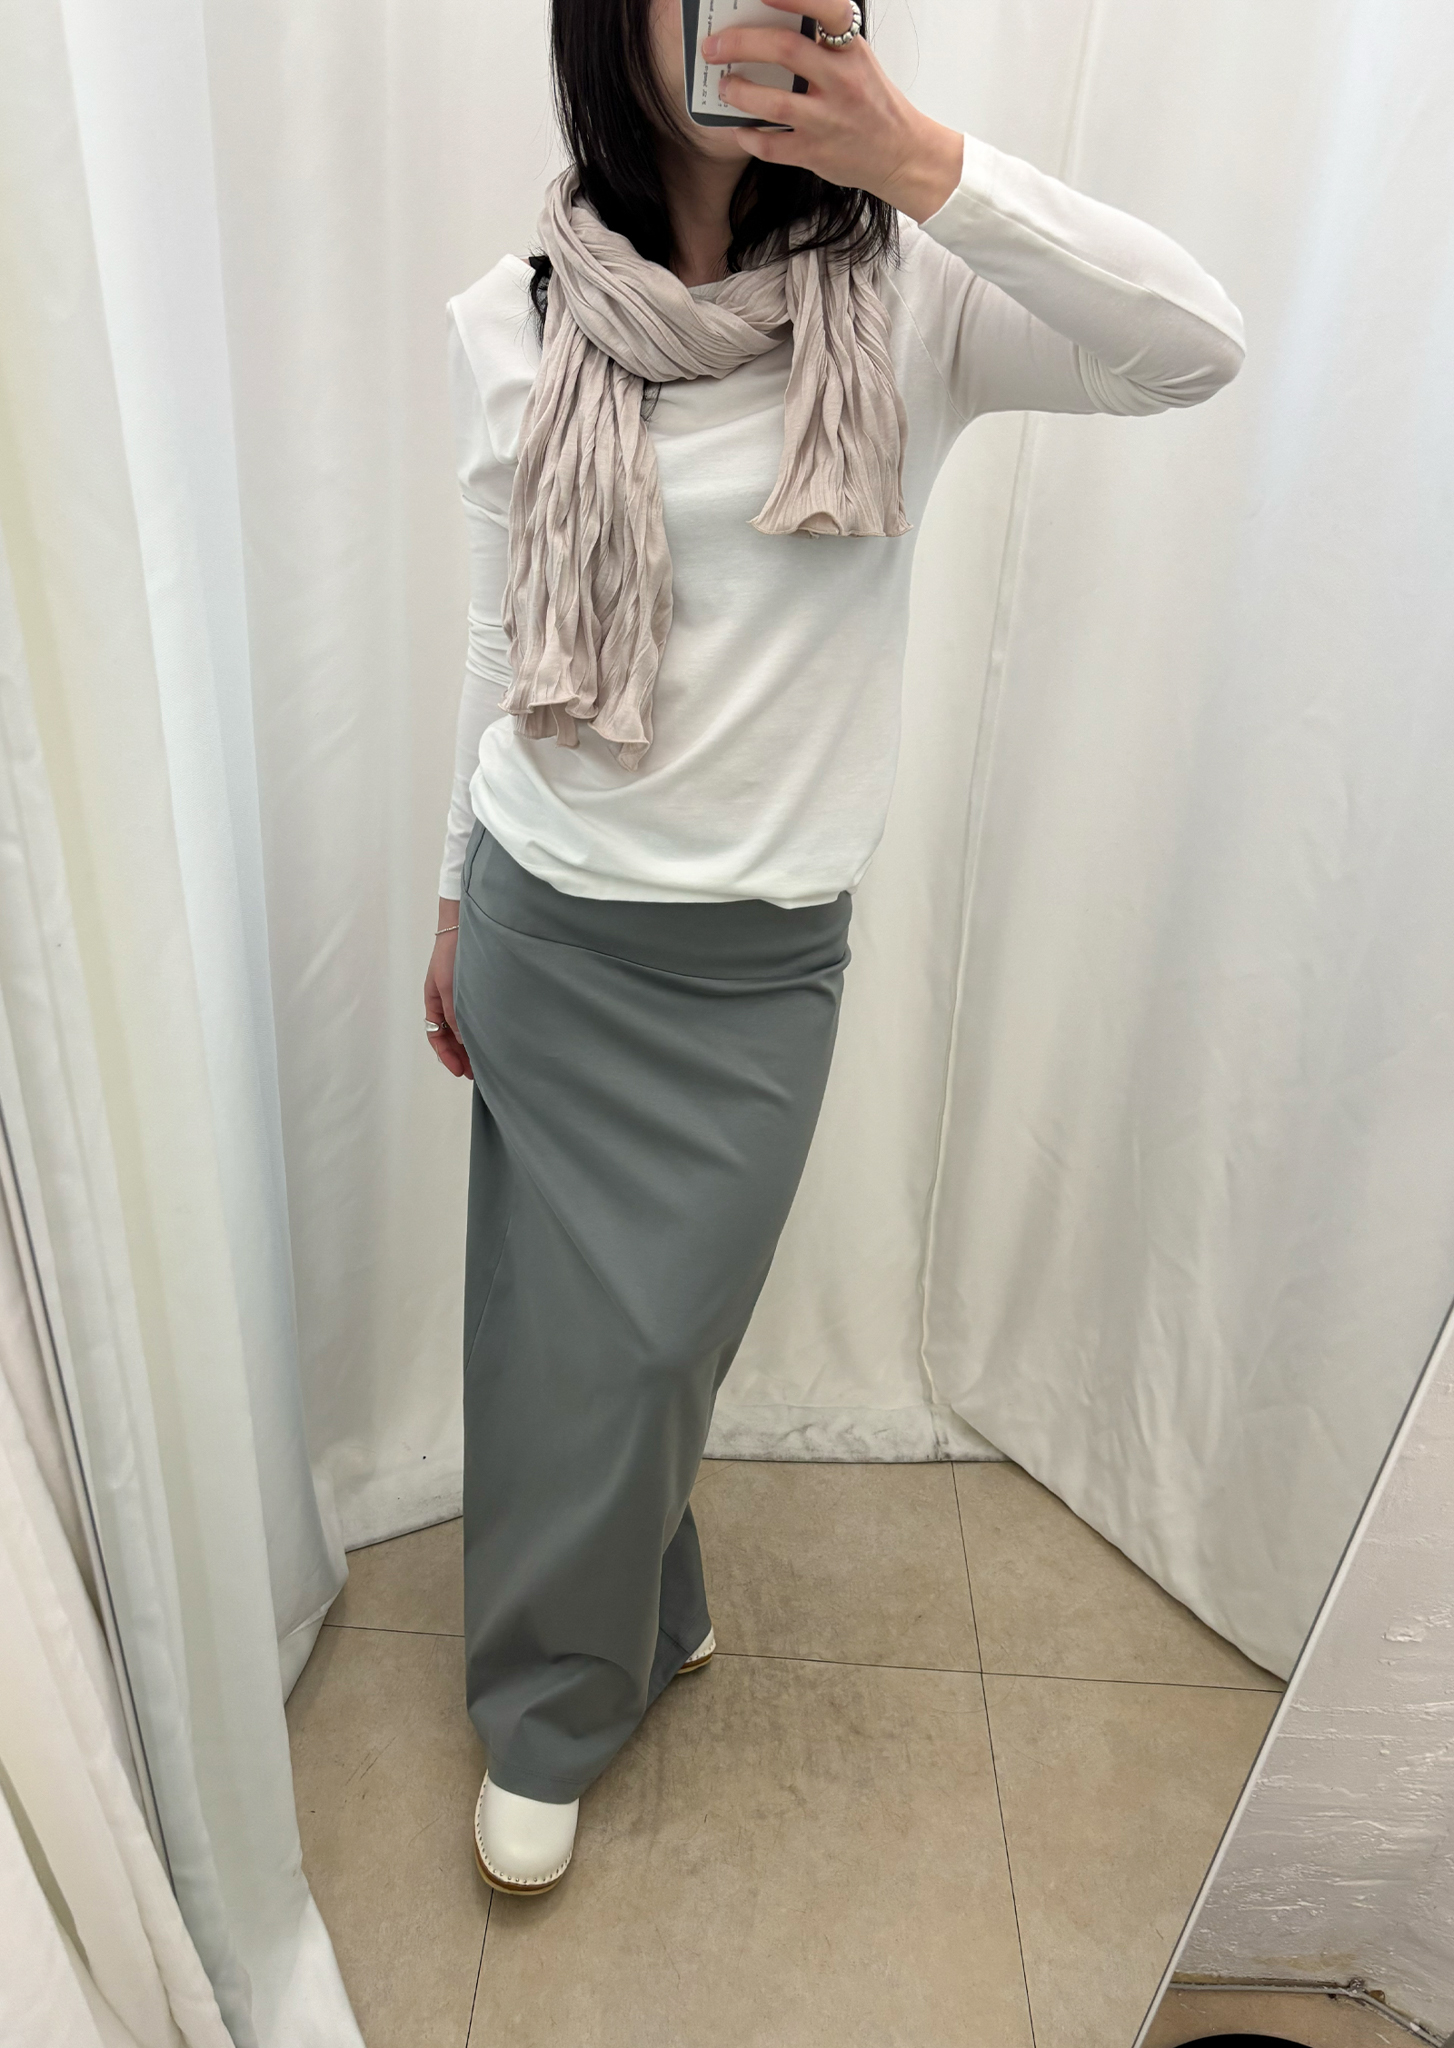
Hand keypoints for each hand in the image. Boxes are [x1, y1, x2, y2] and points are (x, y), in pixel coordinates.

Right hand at [425, 900, 472, 1079]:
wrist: (466, 924)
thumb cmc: (453, 952)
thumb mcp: (450, 986)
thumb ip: (454, 1014)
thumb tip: (461, 1041)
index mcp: (433, 1000)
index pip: (435, 1036)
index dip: (446, 1056)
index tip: (459, 1071)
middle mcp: (446, 1000)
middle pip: (450, 1036)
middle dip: (460, 1055)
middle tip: (476, 1073)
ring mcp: (461, 994)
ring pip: (463, 1027)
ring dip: (471, 1044)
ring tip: (486, 1061)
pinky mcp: (476, 988)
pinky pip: (475, 1015)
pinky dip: (480, 1029)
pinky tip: (491, 1037)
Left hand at [702, 0, 962, 223]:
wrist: (901, 154)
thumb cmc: (872, 103)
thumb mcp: (857, 62)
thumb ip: (822, 45)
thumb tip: (768, 28)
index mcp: (851, 51)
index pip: (825, 10)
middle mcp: (842, 82)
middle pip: (785, 50)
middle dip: (740, 44)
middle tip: (714, 47)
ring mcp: (828, 120)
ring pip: (773, 101)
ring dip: (739, 91)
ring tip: (725, 86)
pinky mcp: (816, 153)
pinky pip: (770, 145)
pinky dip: (748, 137)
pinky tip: (741, 129)